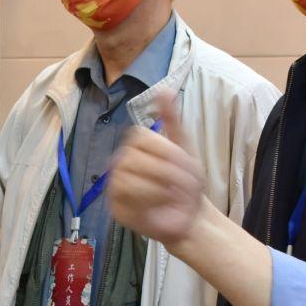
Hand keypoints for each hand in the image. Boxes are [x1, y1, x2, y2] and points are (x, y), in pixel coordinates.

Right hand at [108, 90, 206, 248]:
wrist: (190, 216)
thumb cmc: (187, 182)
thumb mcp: (185, 147)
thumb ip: (173, 119)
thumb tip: (164, 89)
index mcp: (137, 143)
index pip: (143, 138)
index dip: (168, 153)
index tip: (185, 165)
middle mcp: (121, 160)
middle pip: (136, 160)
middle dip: (167, 174)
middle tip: (182, 186)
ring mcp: (115, 184)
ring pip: (130, 181)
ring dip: (159, 190)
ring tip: (172, 197)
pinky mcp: (115, 207)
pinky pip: (127, 201)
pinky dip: (149, 205)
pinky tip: (158, 208)